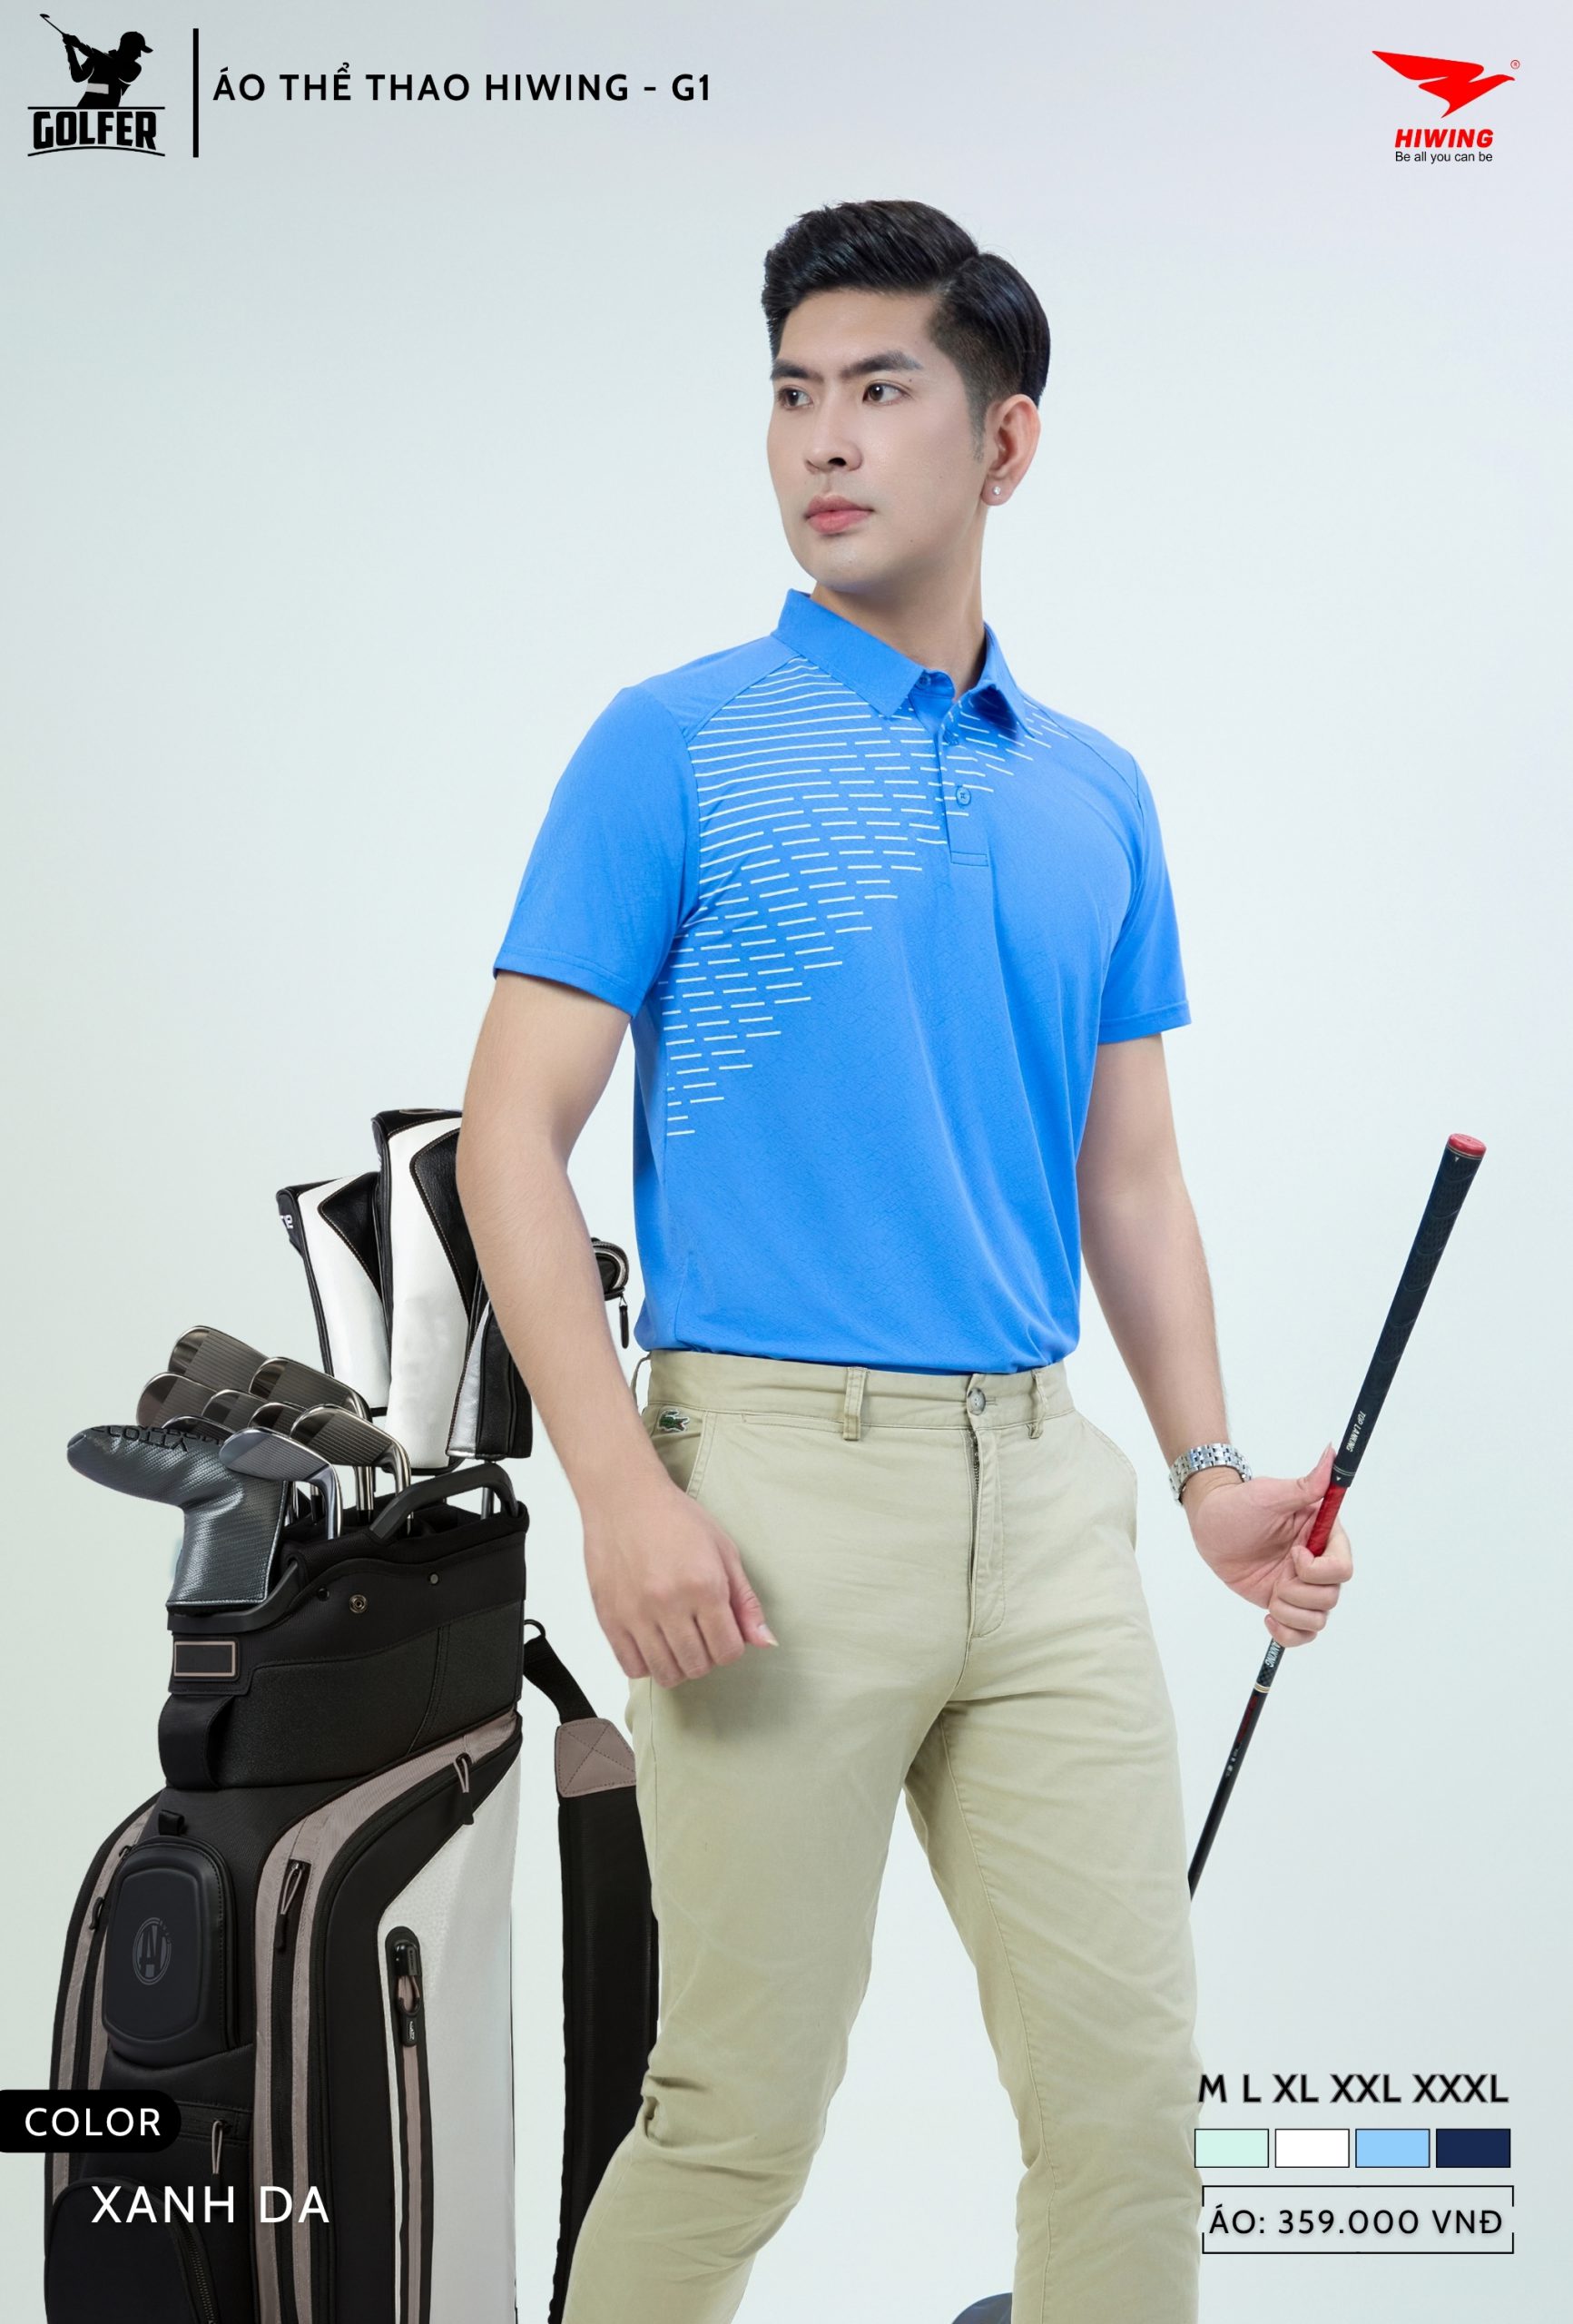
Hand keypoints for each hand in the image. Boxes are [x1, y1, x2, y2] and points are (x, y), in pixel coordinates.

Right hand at [583, 1475, 777, 1688]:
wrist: (624, 1499)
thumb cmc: (675, 1518)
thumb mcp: (724, 1551)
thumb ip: (745, 1601)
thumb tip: (765, 1641)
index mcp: (704, 1586)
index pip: (728, 1650)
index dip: (732, 1647)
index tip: (724, 1632)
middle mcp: (669, 1604)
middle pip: (698, 1666)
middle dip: (707, 1657)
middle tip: (701, 1634)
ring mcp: (636, 1614)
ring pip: (666, 1672)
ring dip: (678, 1664)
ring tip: (678, 1640)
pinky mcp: (609, 1618)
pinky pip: (631, 1667)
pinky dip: (647, 1664)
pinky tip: (653, 1643)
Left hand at [1184, 1443, 1353, 1647]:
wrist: (1209, 1524)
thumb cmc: (1238, 1503)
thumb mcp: (1270, 1494)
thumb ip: (1305, 1483)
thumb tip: (1331, 1453)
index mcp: (1321, 1537)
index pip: (1342, 1567)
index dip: (1319, 1570)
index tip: (1293, 1555)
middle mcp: (1316, 1563)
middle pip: (1331, 1597)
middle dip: (1299, 1592)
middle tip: (1276, 1578)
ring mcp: (1300, 1585)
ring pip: (1318, 1618)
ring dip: (1291, 1614)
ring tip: (1270, 1597)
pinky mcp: (1283, 1601)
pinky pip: (1301, 1632)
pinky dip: (1288, 1634)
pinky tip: (1269, 1617)